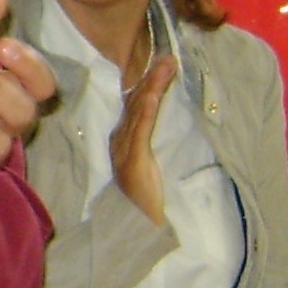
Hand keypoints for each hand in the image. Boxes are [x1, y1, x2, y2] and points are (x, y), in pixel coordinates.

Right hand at [109, 43, 177, 225]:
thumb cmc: (151, 202)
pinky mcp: (133, 163)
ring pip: (138, 112)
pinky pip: (140, 131)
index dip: (148, 85)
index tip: (162, 65)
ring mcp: (124, 152)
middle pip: (135, 104)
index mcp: (124, 143)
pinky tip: (154, 95)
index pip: (136, 107)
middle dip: (151, 79)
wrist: (141, 230)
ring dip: (152, 86)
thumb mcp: (154, 167)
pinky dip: (146, 110)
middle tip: (168, 57)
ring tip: (167, 65)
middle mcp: (120, 144)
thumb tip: (168, 123)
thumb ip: (155, 147)